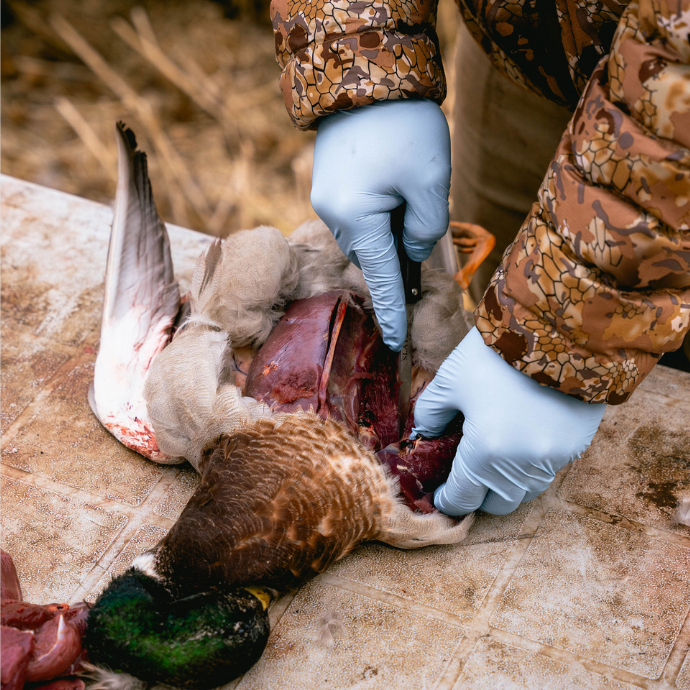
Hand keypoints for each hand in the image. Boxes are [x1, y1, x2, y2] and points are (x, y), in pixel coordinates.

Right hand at [311, 99, 450, 350]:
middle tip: (421, 232)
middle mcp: (333, 214)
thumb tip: (408, 252)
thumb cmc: (404, 126)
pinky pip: (357, 216)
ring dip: (390, 231)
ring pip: (366, 235)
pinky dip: (378, 216)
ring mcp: (327, 198)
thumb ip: (423, 230)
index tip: (396, 343)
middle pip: (373, 256)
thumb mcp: (429, 183)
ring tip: (410, 197)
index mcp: (355, 220)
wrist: (366, 72)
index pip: (381, 280)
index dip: (392, 313)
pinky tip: (393, 191)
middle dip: (399, 256)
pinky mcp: (329, 184)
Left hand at [412, 328, 606, 514]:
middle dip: (478, 495)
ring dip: (507, 483)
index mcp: (485, 452)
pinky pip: (548, 469)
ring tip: (494, 459)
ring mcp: (553, 458)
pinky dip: (531, 465)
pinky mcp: (575, 445)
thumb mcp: (452, 379)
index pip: (462, 497)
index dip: (447, 500)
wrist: (558, 329)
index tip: (440, 495)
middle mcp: (521, 466)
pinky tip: (522, 441)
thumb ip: (431, 412)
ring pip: (526, 491)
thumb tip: (425, 433)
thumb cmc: (497, 354)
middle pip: (498, 504)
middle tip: (466, 475)